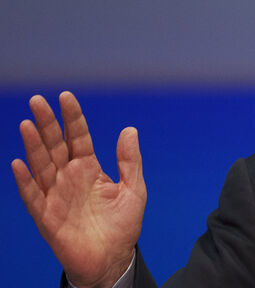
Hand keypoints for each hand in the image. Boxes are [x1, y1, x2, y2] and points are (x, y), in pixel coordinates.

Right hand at [11, 92, 146, 287]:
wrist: (112, 259)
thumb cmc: (123, 225)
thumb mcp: (134, 189)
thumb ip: (129, 161)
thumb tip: (129, 130)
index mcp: (89, 168)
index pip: (78, 137)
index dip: (73, 118)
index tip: (65, 97)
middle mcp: (69, 178)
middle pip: (55, 146)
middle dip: (47, 124)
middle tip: (37, 100)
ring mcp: (56, 195)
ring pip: (42, 165)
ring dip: (33, 146)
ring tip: (26, 124)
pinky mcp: (47, 216)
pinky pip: (33, 196)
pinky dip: (25, 181)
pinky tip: (19, 164)